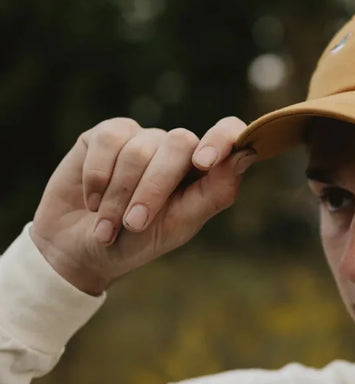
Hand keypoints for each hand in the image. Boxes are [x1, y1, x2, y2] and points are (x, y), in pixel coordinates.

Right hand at [30, 117, 256, 294]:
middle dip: (153, 189)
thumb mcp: (179, 225)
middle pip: (178, 144)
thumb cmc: (138, 242)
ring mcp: (142, 138)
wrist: (80, 250)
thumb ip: (214, 192)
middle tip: (134, 224)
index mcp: (203, 170)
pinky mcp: (106, 135)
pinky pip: (108, 142)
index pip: (228, 133)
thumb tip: (246, 155)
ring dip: (119, 195)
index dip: (222, 139)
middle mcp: (176, 149)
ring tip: (108, 227)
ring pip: (139, 148)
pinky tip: (92, 201)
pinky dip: (97, 178)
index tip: (205, 162)